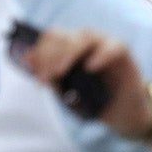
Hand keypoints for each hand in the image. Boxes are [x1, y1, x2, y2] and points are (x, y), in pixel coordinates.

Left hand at [16, 27, 151, 139]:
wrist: (122, 114)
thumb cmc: (95, 99)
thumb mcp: (68, 91)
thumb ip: (50, 73)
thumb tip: (28, 56)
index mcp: (70, 46)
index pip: (51, 38)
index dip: (41, 53)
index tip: (37, 77)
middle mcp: (85, 41)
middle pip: (64, 36)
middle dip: (50, 57)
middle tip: (46, 79)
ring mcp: (104, 45)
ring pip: (85, 37)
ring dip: (69, 53)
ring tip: (60, 72)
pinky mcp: (123, 54)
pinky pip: (113, 46)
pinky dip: (101, 55)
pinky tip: (90, 68)